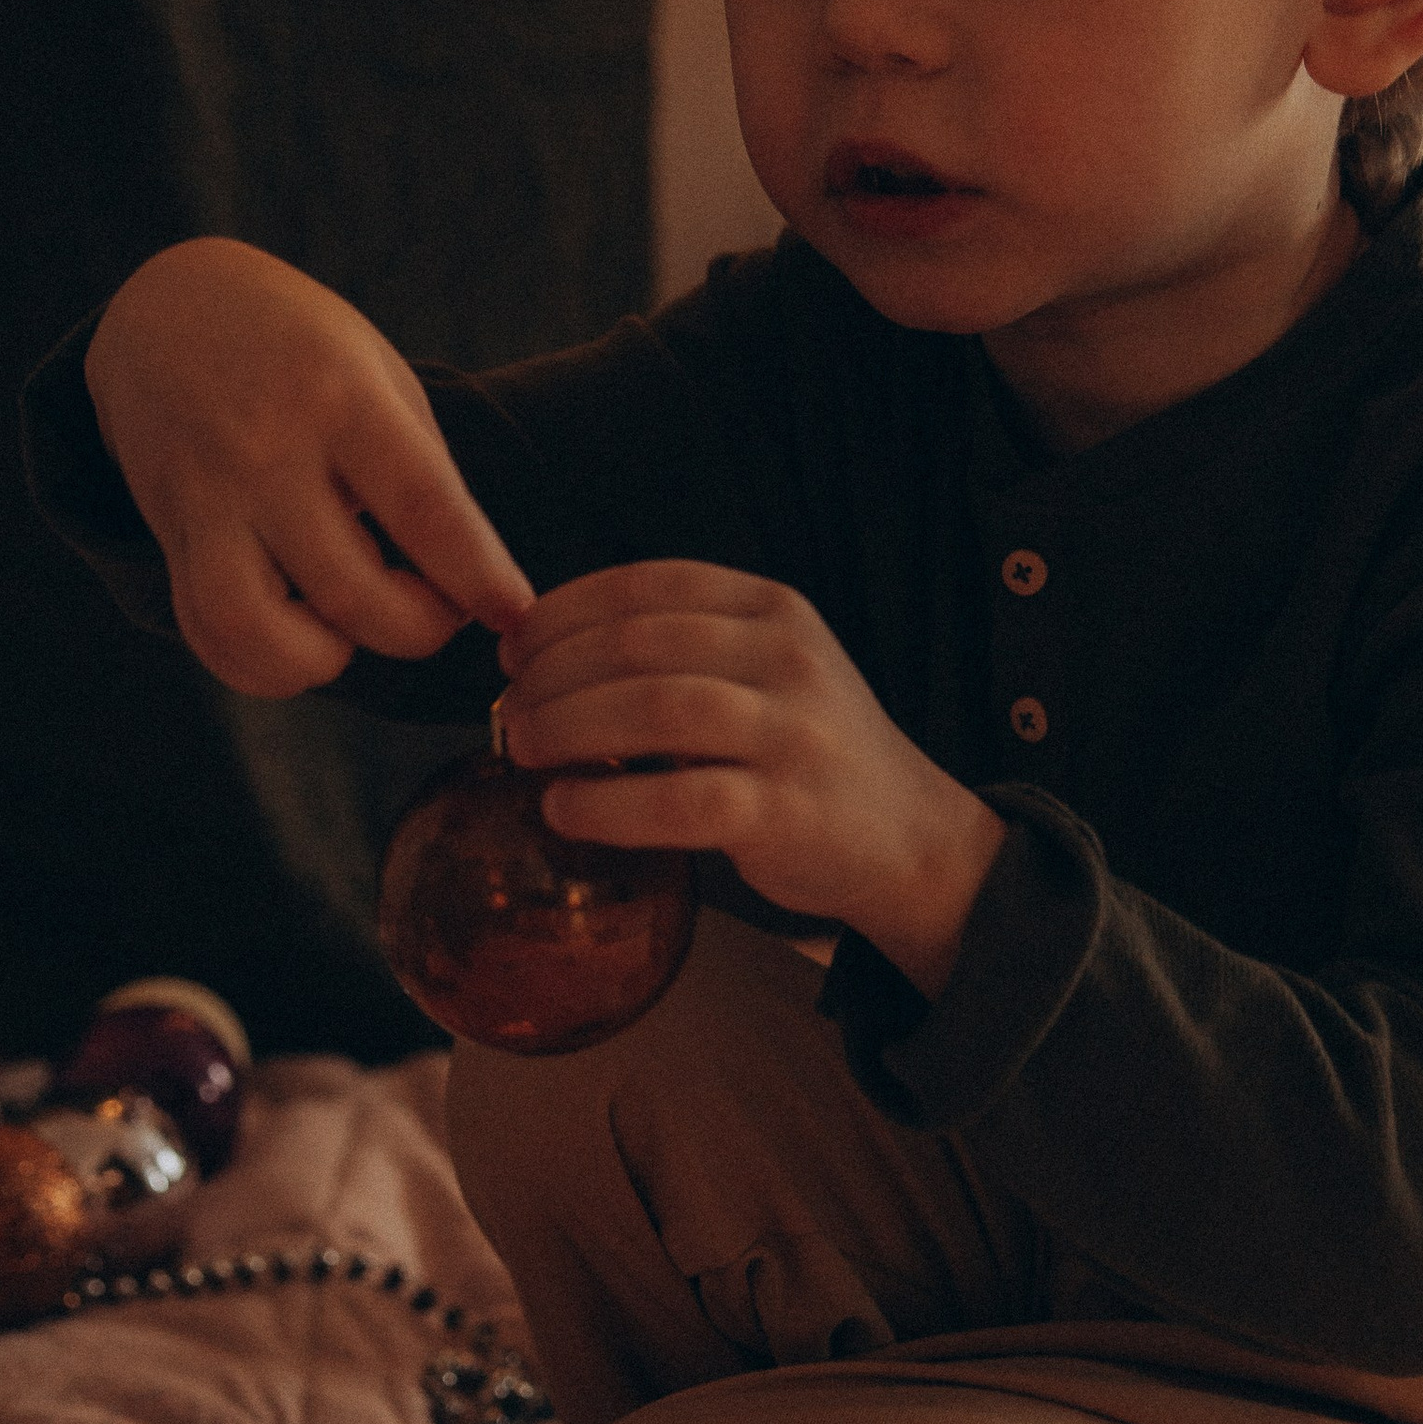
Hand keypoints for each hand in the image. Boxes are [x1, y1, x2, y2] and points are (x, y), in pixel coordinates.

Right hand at [85, 240, 530, 693]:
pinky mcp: (169, 528)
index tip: (514, 614)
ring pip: (252, 627)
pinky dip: (257, 664)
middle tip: (435, 610)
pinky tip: (296, 638)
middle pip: (351, 592)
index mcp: (340, 396)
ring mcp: (207, 494)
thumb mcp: (378, 373)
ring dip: (319, 661)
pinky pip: (204, 628)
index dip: (477, 577)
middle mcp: (266, 448)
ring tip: (348, 632)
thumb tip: (469, 581)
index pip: (424, 508)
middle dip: (415, 630)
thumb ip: (423, 471)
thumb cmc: (303, 345)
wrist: (171, 304)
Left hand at [499, 562, 1004, 998]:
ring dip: (569, 726)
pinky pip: (676, 799)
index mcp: (775, 611)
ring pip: (653, 708)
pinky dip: (606, 804)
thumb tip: (549, 656)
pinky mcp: (784, 811)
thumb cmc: (811, 756)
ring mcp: (790, 733)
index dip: (566, 610)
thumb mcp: (769, 672)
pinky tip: (565, 810)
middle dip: (554, 674)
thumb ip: (686, 651)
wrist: (909, 838)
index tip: (516, 647)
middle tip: (514, 708)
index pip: (650, 585)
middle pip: (638, 643)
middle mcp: (787, 659)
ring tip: (526, 750)